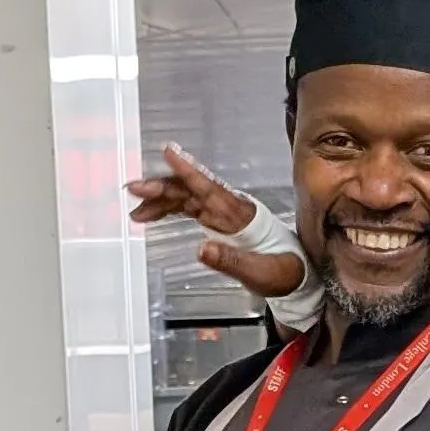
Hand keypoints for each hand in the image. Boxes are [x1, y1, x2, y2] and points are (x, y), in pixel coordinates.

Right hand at [125, 144, 307, 300]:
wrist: (295, 277)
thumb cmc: (282, 273)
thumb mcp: (260, 273)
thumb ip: (231, 261)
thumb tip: (202, 249)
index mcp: (240, 215)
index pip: (209, 187)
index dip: (187, 170)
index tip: (169, 152)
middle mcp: (228, 209)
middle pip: (190, 190)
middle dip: (161, 187)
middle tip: (135, 189)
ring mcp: (221, 214)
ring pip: (185, 198)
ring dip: (159, 199)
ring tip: (136, 208)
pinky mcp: (216, 222)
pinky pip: (187, 208)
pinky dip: (167, 210)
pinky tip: (150, 214)